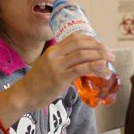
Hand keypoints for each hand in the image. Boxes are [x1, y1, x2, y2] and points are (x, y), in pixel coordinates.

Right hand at [0, 33, 114, 126]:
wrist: (23, 95)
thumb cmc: (38, 82)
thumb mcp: (48, 65)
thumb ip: (63, 61)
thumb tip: (82, 62)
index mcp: (53, 50)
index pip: (75, 38)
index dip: (91, 40)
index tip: (101, 46)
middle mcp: (54, 55)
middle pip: (81, 45)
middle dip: (99, 47)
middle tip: (110, 54)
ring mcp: (56, 66)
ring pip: (82, 56)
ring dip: (100, 56)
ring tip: (110, 60)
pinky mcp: (59, 79)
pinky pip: (80, 70)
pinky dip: (94, 68)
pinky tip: (103, 69)